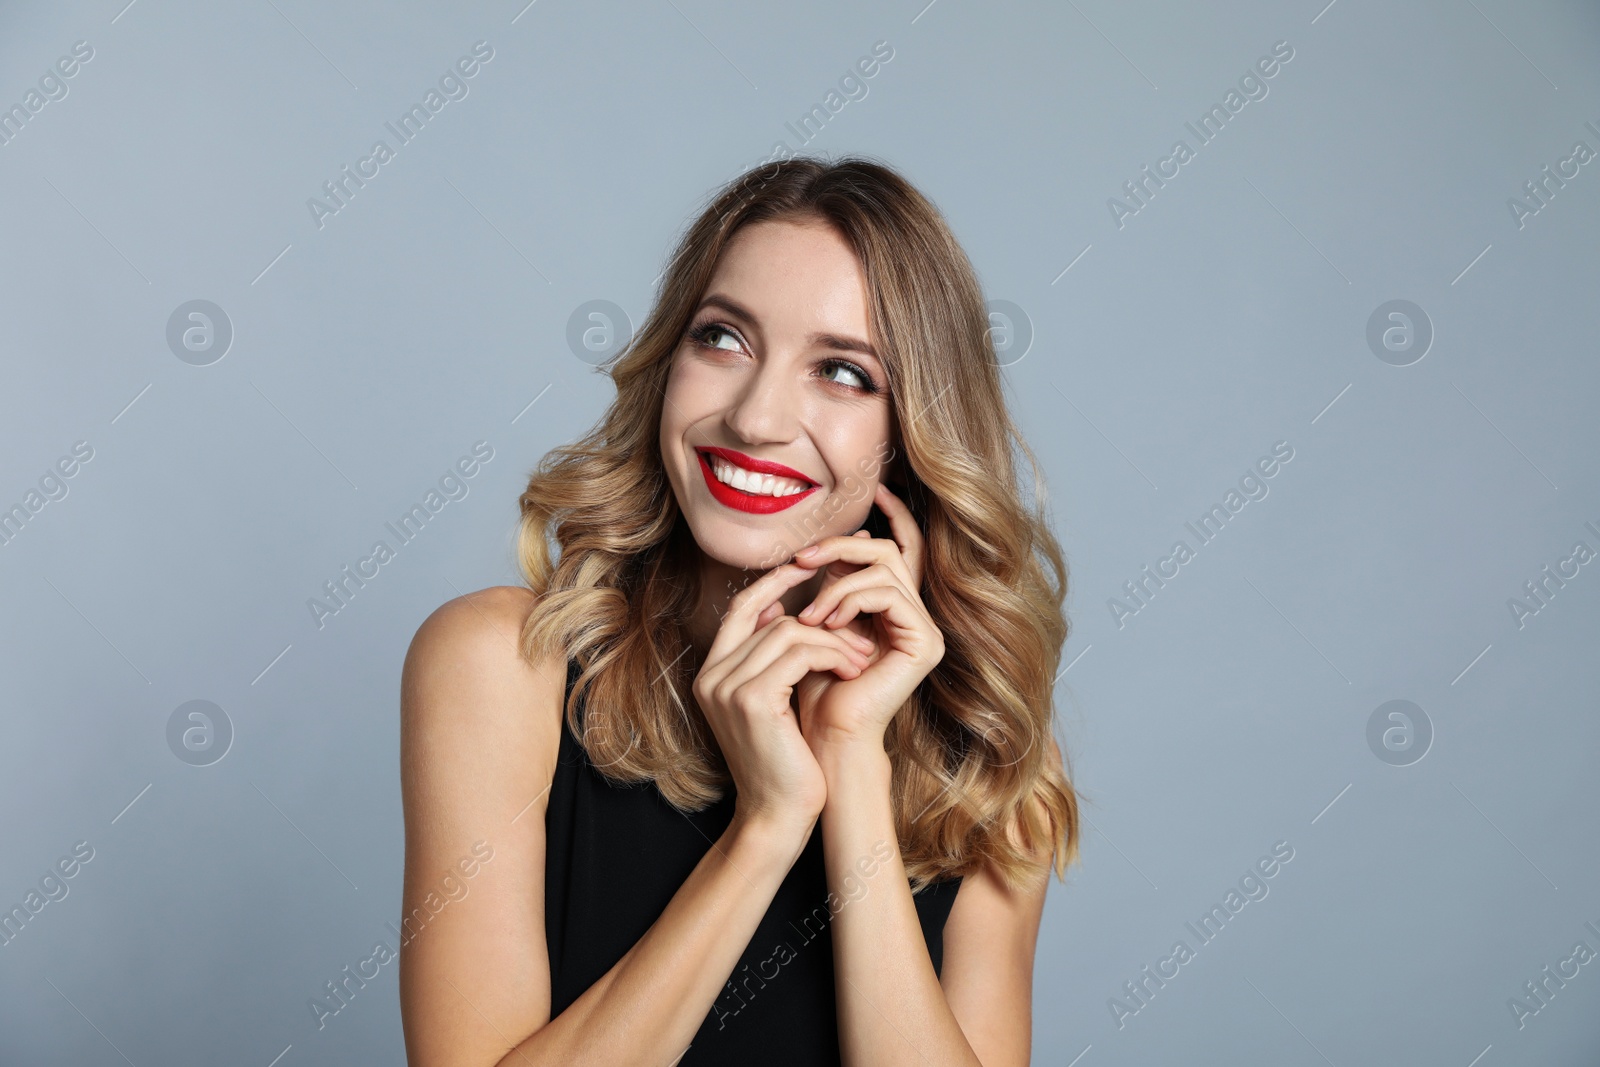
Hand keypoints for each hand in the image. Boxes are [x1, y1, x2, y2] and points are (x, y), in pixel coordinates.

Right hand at [692, 561, 877, 835]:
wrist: (778, 816)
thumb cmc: (787, 762)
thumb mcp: (776, 703)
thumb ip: (775, 661)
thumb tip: (792, 611)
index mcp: (712, 673)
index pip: (741, 607)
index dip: (777, 581)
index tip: (814, 569)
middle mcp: (711, 676)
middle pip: (771, 616)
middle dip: (821, 620)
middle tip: (859, 632)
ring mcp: (727, 687)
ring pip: (790, 630)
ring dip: (834, 640)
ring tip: (861, 659)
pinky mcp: (752, 699)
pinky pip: (801, 652)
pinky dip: (833, 654)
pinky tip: (853, 670)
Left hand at [788, 483, 944, 752]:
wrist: (824, 738)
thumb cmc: (812, 689)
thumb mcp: (815, 626)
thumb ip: (826, 588)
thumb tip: (823, 549)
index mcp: (895, 610)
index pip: (902, 550)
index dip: (896, 517)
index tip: (878, 490)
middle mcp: (916, 616)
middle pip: (889, 550)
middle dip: (840, 547)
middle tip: (800, 559)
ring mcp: (925, 629)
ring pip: (886, 566)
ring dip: (837, 582)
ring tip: (809, 614)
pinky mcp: (926, 642)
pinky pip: (890, 592)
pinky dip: (850, 599)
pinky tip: (826, 622)